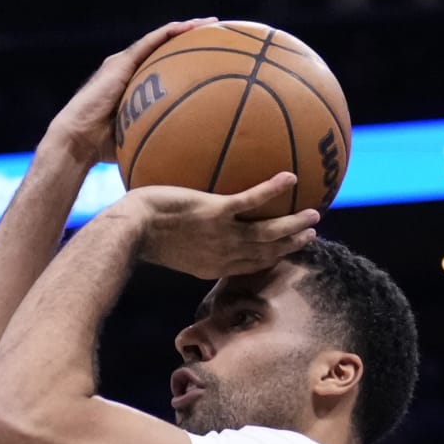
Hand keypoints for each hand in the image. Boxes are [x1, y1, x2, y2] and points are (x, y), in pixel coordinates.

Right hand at [44, 18, 217, 166]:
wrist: (78, 139)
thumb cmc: (103, 149)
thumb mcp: (138, 139)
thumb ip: (157, 137)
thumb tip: (184, 156)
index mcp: (134, 86)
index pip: (166, 67)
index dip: (189, 61)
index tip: (215, 59)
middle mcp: (130, 70)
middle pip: (167, 49)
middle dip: (194, 40)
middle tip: (220, 34)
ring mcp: (125, 63)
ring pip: (162, 39)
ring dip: (188, 29)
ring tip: (213, 23)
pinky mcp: (121, 62)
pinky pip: (151, 41)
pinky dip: (171, 32)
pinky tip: (191, 27)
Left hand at [113, 172, 319, 278]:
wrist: (130, 229)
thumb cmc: (140, 233)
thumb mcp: (167, 245)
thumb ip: (187, 241)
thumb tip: (189, 227)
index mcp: (212, 266)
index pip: (250, 265)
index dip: (273, 258)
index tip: (289, 249)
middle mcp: (223, 255)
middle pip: (266, 252)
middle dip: (290, 245)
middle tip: (311, 235)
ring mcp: (221, 235)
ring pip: (267, 232)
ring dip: (292, 224)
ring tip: (313, 215)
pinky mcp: (215, 213)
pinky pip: (251, 201)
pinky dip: (272, 191)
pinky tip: (290, 177)